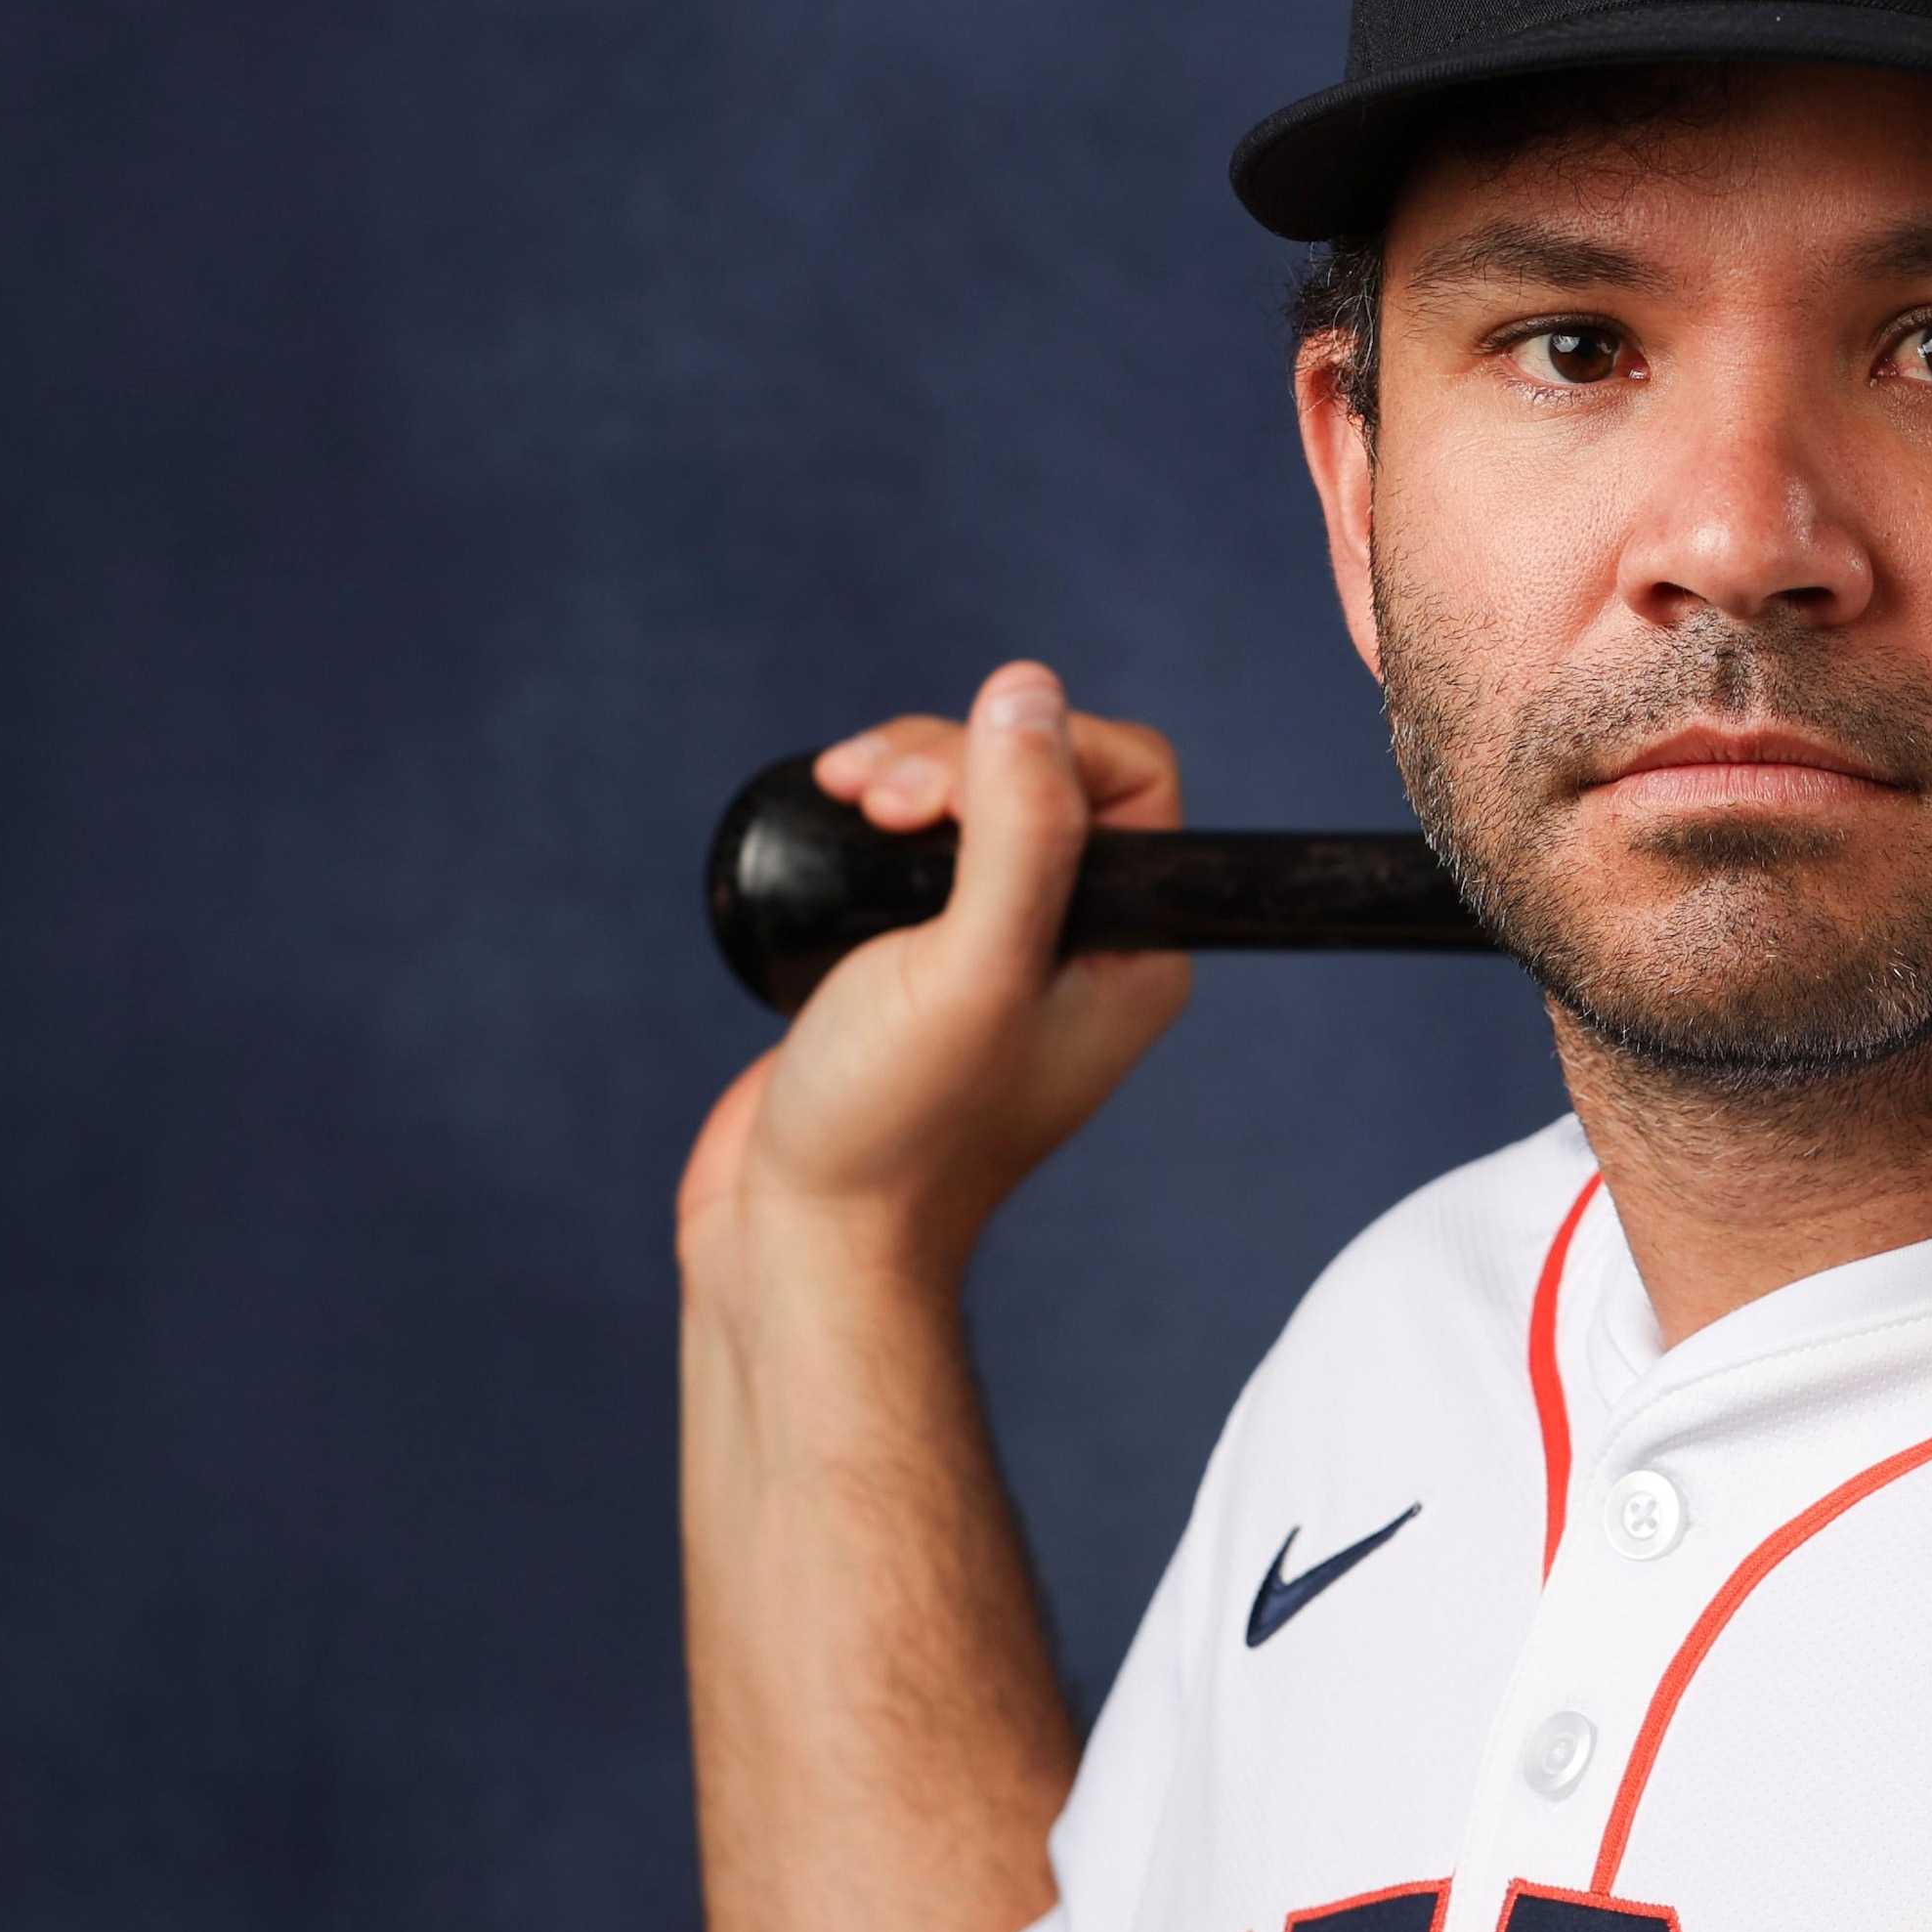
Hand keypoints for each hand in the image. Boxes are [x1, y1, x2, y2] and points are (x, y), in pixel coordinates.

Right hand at [675, 662, 1194, 1286]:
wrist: (797, 1238)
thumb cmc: (893, 1127)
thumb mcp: (972, 966)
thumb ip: (1022, 828)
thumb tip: (1028, 693)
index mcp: (1133, 952)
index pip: (1131, 779)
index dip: (1037, 749)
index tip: (933, 797)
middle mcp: (1079, 948)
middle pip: (1042, 773)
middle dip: (949, 759)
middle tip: (874, 803)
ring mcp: (993, 956)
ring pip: (972, 800)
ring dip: (903, 772)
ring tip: (843, 802)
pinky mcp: (914, 964)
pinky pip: (914, 849)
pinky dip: (870, 819)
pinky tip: (831, 828)